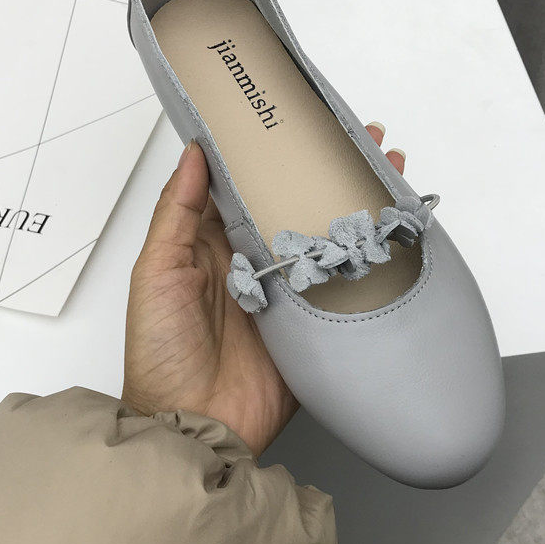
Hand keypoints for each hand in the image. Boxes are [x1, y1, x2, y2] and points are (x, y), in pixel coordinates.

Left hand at [123, 122, 405, 455]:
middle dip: (321, 171)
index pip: (245, 185)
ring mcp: (287, 288)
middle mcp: (253, 259)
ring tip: (382, 167)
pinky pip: (342, 281)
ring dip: (351, 202)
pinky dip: (367, 255)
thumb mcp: (155, 272)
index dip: (266, 154)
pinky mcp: (313, 319)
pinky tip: (389, 228)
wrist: (193, 425)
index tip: (291, 119)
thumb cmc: (161, 352)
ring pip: (323, 235)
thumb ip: (177, 212)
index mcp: (214, 242)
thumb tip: (193, 152)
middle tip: (354, 136)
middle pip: (291, 204)